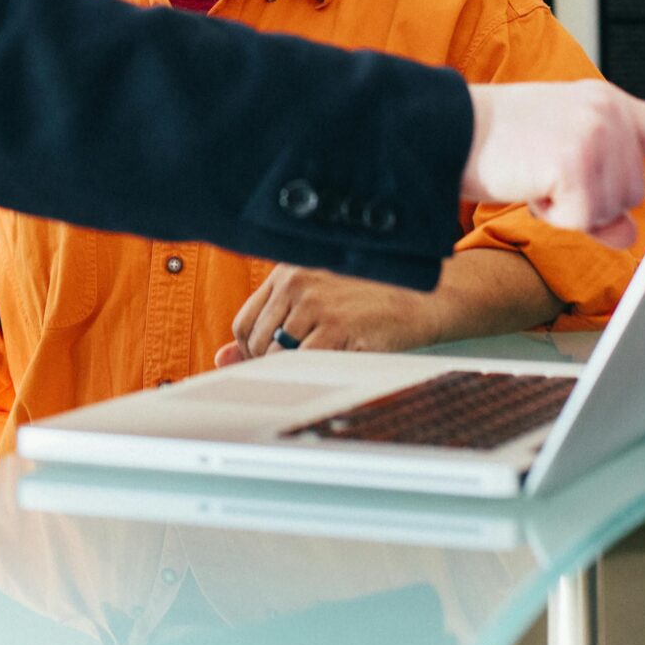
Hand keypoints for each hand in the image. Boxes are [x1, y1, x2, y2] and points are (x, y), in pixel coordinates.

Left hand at [217, 265, 440, 366]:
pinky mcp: (336, 325)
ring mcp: (315, 303)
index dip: (252, 350)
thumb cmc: (369, 300)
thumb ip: (270, 323)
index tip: (272, 362)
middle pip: (256, 341)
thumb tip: (222, 357)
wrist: (422, 298)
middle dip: (270, 364)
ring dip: (293, 371)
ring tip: (321, 365)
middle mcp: (296, 282)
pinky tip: (332, 367)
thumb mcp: (316, 299)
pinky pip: (303, 363)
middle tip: (301, 369)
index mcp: (287, 271)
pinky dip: (310, 373)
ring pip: (276, 356)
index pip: (245, 321)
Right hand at [464, 82, 644, 248]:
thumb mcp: (556, 158)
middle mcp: (608, 114)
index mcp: (605, 102)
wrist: (445, 129)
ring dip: (572, 208)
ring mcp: (596, 136)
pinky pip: (583, 218)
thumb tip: (628, 236)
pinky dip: (554, 214)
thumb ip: (602, 189)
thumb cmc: (498, 142)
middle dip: (592, 199)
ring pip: (611, 208)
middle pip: (633, 190)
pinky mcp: (577, 163)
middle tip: (547, 176)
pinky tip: (531, 183)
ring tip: (536, 175)